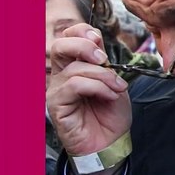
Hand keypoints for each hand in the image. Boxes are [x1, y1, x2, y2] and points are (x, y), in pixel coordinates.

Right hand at [47, 23, 131, 157]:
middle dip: (85, 46)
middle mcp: (61, 76)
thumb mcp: (114, 82)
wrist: (112, 142)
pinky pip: (74, 85)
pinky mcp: (56, 105)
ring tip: (117, 88)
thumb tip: (95, 38)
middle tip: (104, 59)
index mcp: (74, 66)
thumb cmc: (111, 114)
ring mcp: (56, 91)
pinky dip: (97, 87)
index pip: (67, 37)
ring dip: (103, 76)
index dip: (82, 32)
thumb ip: (104, 62)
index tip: (100, 39)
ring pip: (75, 68)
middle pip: (59, 46)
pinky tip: (109, 96)